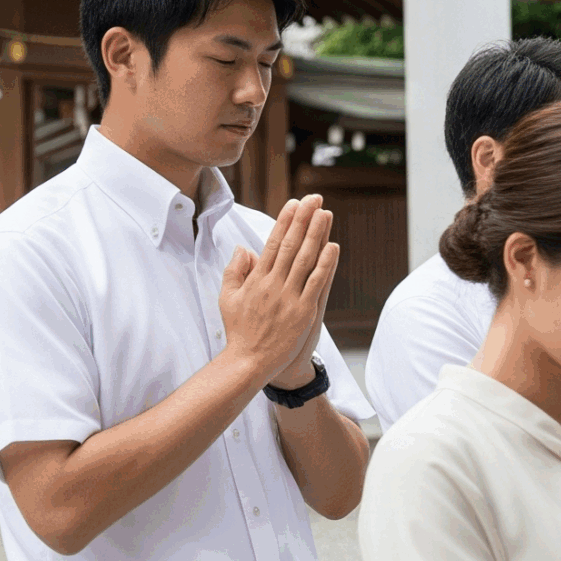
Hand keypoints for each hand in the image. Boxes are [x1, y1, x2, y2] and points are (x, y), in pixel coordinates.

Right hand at [219, 196, 339, 389]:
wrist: (249, 362)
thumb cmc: (240, 330)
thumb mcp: (227, 298)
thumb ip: (235, 271)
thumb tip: (244, 247)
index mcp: (256, 280)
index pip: (273, 243)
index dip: (284, 221)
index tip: (294, 203)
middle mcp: (273, 285)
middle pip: (291, 245)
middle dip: (303, 219)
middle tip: (314, 198)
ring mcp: (289, 298)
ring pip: (306, 260)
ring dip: (317, 235)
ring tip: (325, 213)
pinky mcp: (304, 312)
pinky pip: (317, 283)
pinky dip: (326, 264)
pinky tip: (333, 246)